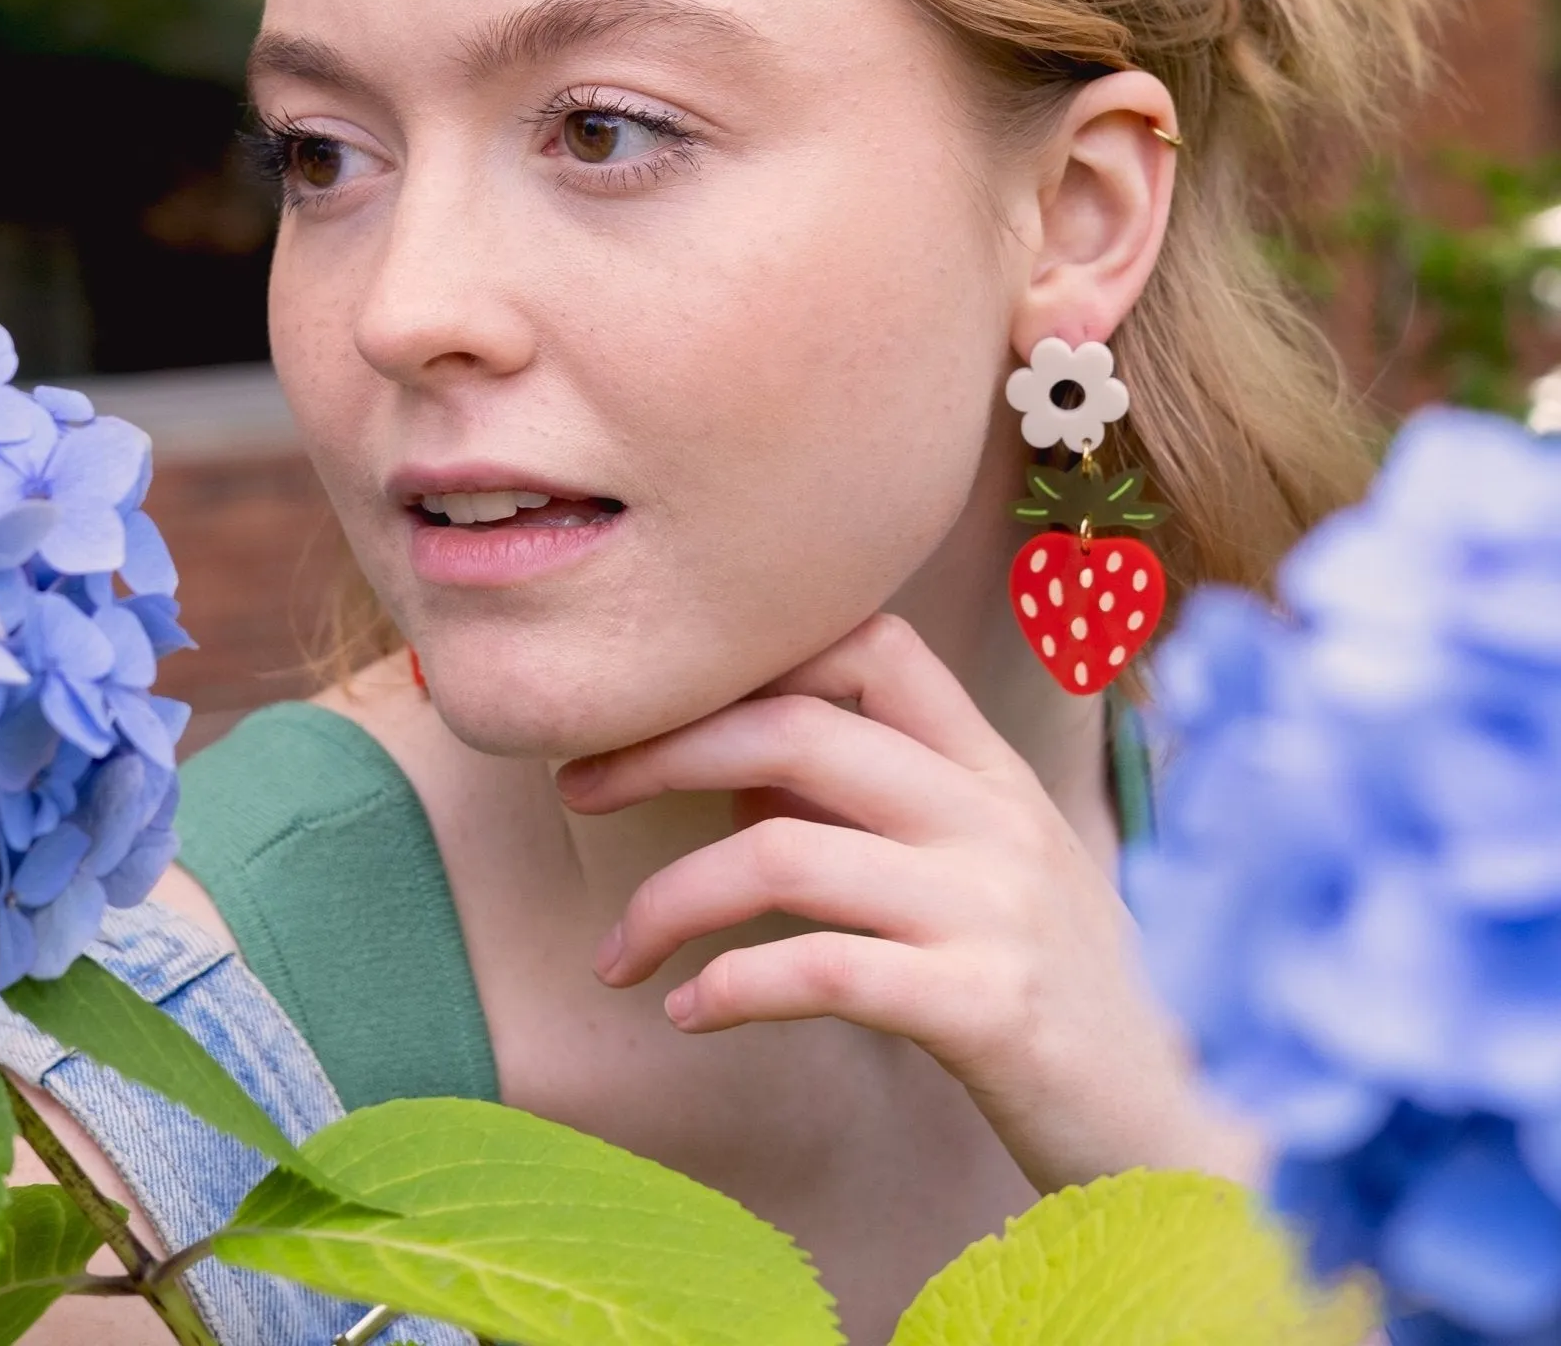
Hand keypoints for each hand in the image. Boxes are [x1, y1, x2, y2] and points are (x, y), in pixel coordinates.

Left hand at [554, 613, 1258, 1195]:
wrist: (1186, 1122)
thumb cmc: (1059, 990)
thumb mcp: (984, 871)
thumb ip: (879, 804)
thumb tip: (736, 759)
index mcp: (989, 768)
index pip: (869, 642)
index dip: (755, 656)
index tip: (665, 706)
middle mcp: (991, 814)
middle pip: (794, 727)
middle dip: (661, 749)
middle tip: (578, 787)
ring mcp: (991, 905)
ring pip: (783, 848)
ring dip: (670, 899)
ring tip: (618, 955)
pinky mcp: (983, 1005)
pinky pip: (823, 969)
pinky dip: (732, 986)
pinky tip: (692, 1012)